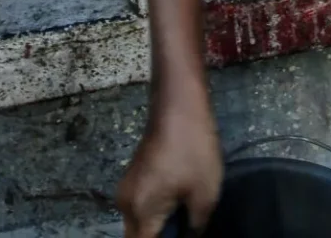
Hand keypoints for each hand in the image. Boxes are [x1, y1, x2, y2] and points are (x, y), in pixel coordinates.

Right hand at [116, 104, 223, 237]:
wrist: (178, 106)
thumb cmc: (193, 150)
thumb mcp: (205, 194)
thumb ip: (195, 226)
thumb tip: (190, 236)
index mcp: (140, 212)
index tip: (181, 236)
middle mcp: (125, 204)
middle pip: (137, 236)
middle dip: (159, 237)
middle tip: (184, 230)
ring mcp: (126, 188)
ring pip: (137, 223)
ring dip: (157, 227)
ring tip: (184, 219)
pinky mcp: (133, 177)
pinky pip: (140, 207)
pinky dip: (154, 213)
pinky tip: (177, 204)